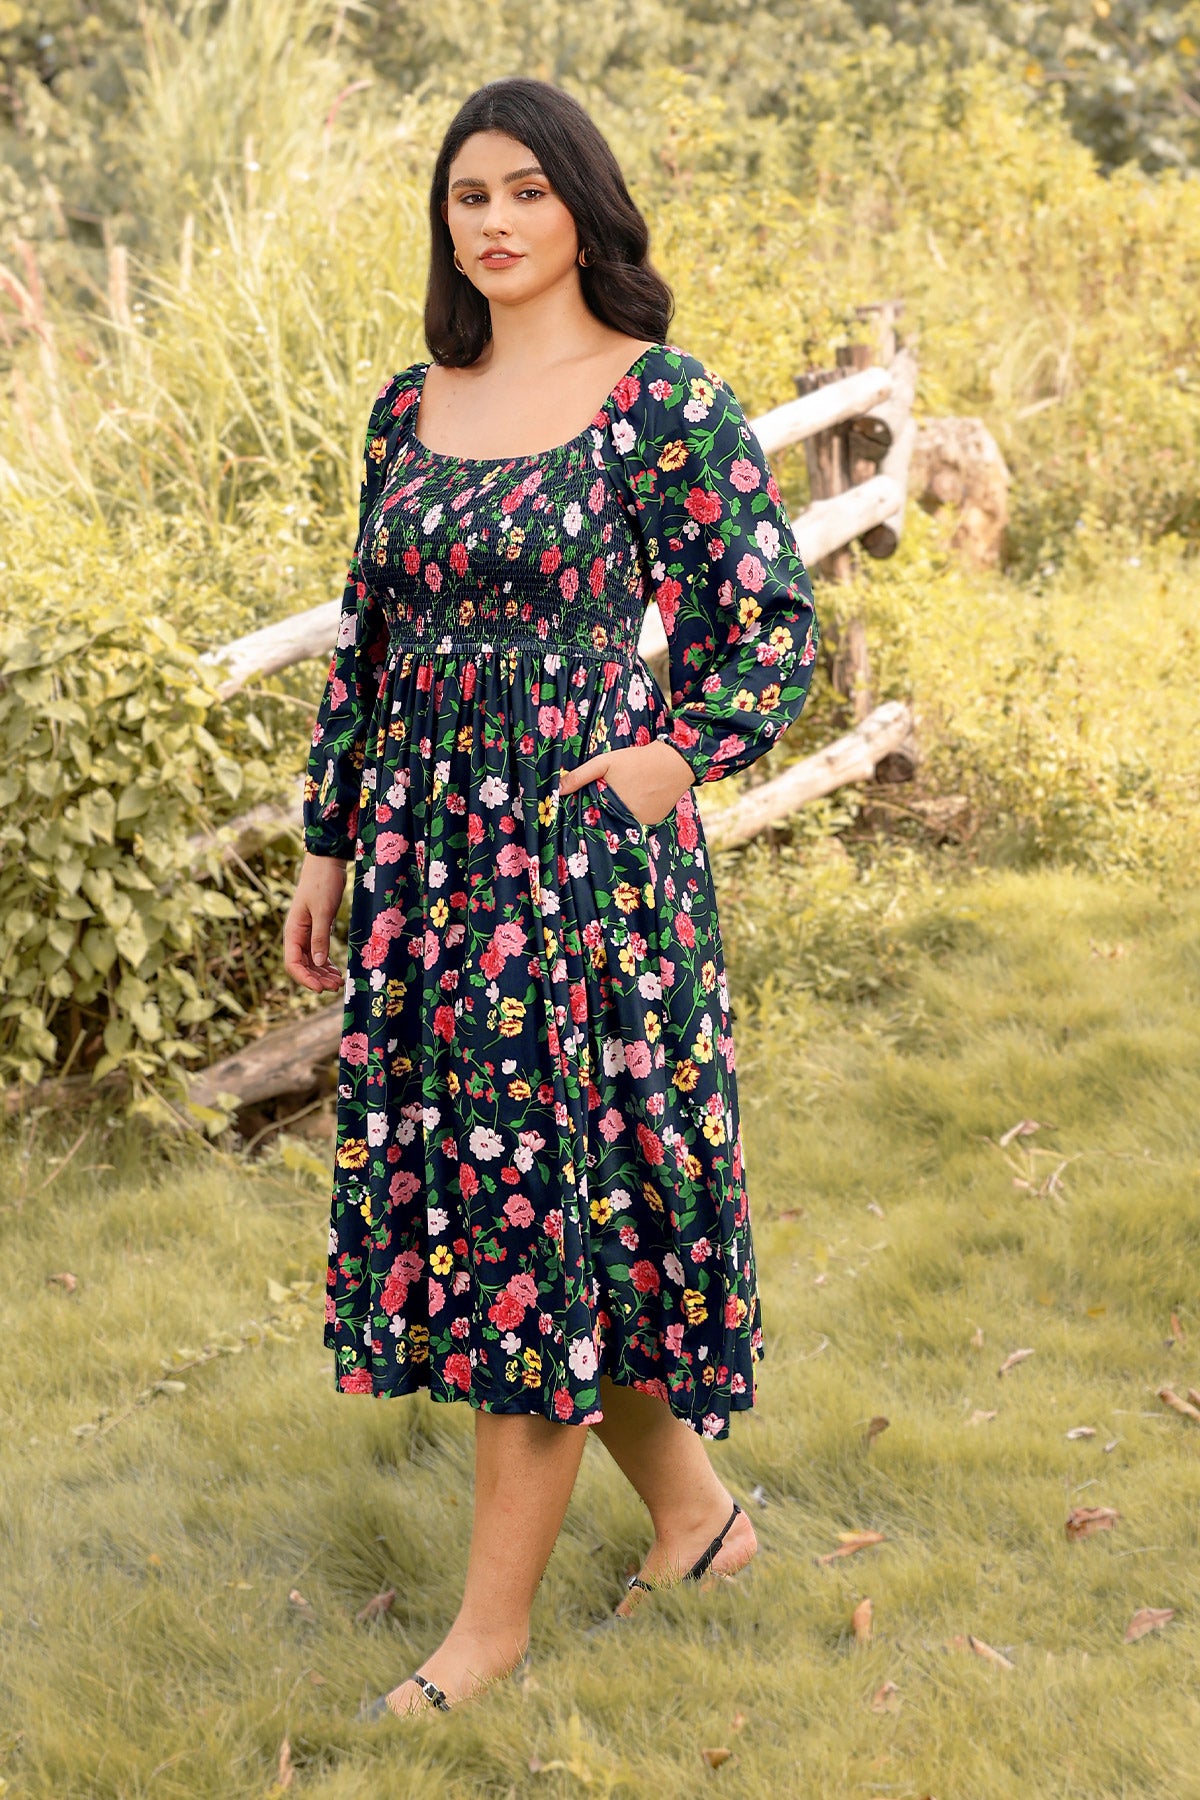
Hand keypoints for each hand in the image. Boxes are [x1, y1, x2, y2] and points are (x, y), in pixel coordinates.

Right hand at [283, 852, 348, 992]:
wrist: (326, 863)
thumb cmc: (322, 883)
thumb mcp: (323, 911)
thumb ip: (320, 937)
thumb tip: (319, 963)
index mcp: (293, 931)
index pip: (292, 963)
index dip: (305, 979)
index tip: (321, 989)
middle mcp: (297, 935)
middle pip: (302, 965)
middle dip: (317, 979)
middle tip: (336, 987)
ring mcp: (307, 932)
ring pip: (311, 961)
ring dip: (323, 973)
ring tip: (339, 983)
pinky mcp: (318, 928)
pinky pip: (319, 952)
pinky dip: (327, 963)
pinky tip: (337, 971)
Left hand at [558, 739, 694, 826]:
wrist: (675, 762)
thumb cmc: (637, 760)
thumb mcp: (605, 763)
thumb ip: (580, 776)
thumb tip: (557, 790)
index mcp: (612, 808)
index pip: (591, 819)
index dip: (586, 813)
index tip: (582, 808)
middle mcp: (627, 821)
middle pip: (607, 821)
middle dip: (602, 813)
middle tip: (606, 798)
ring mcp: (642, 824)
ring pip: (621, 822)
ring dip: (617, 814)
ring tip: (623, 796)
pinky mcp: (653, 822)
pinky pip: (637, 821)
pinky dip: (634, 813)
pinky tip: (637, 799)